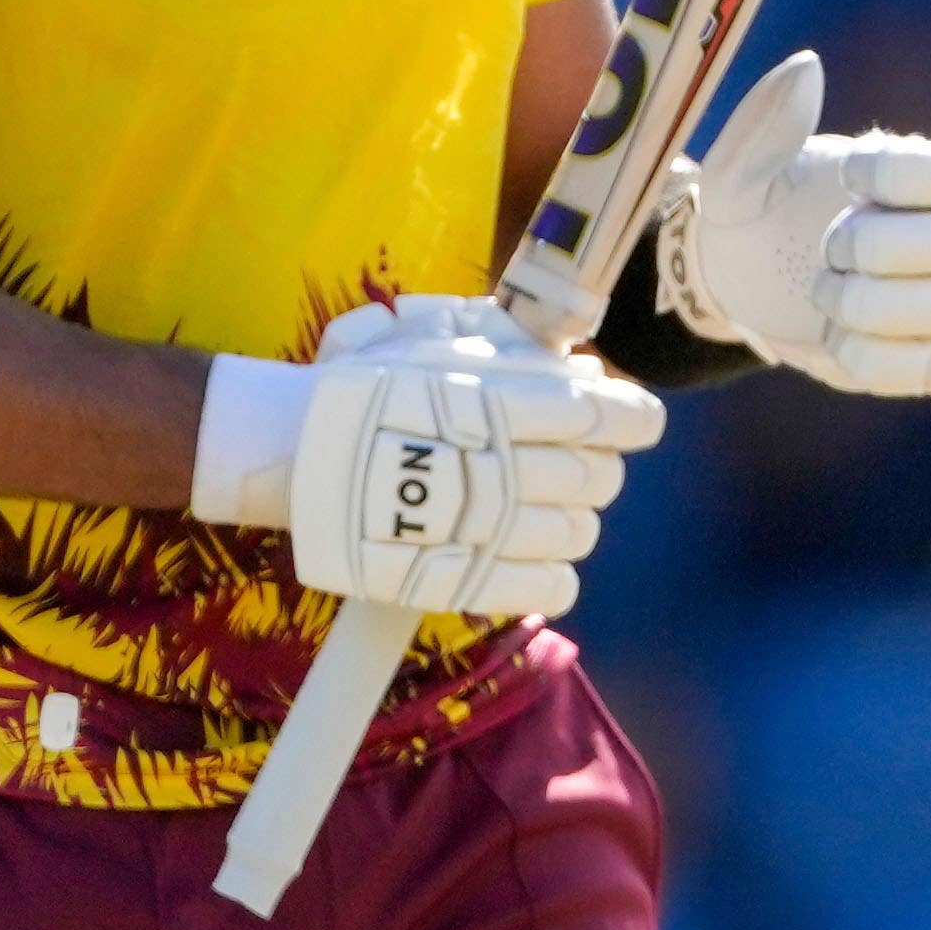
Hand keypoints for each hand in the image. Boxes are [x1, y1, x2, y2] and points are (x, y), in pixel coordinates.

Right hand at [195, 298, 663, 617]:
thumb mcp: (443, 341)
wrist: (295, 451)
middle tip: (561, 459)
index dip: (635, 419)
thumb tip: (590, 372)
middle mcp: (506, 466)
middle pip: (601, 479)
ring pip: (580, 533)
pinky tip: (530, 553)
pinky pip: (552, 588)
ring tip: (534, 505)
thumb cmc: (373, 386)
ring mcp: (487, 529)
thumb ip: (522, 352)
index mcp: (508, 403)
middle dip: (593, 466)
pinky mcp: (465, 580)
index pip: (613, 417)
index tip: (632, 419)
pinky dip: (554, 574)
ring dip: (569, 518)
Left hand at [654, 50, 930, 397]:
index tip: (849, 175)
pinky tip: (834, 340)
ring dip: (875, 305)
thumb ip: (768, 121)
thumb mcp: (742, 166)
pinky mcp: (926, 358)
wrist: (740, 278)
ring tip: (823, 293)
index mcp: (924, 177)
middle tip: (826, 245)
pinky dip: (880, 360)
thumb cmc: (757, 207)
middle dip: (885, 247)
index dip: (916, 176)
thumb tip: (808, 67)